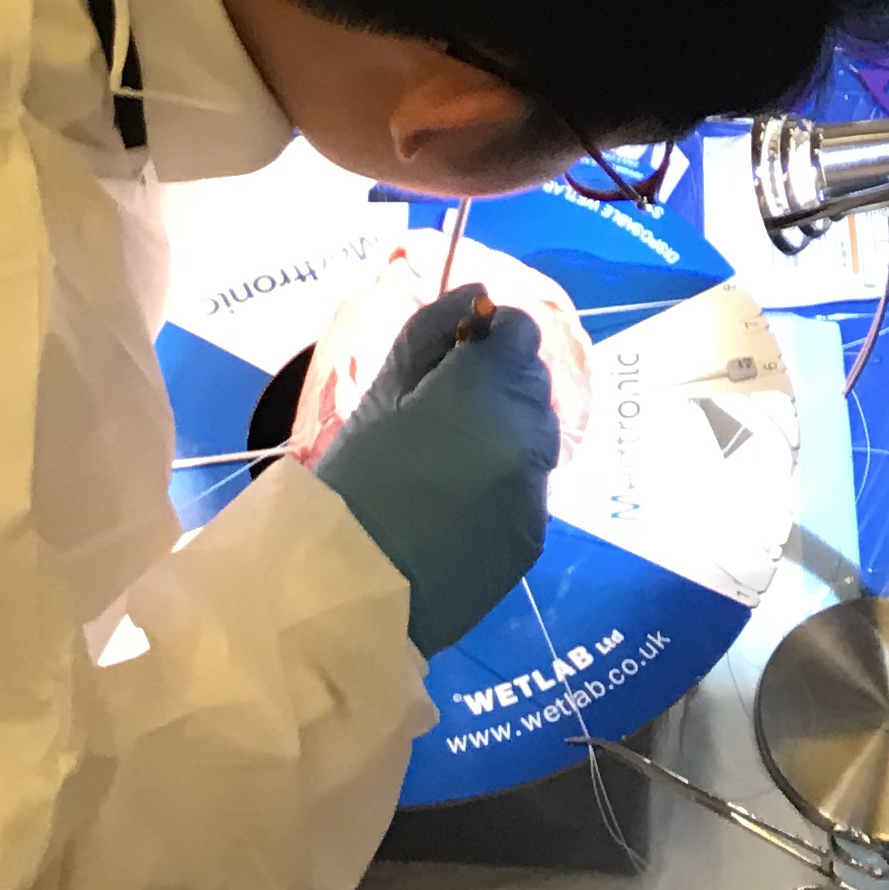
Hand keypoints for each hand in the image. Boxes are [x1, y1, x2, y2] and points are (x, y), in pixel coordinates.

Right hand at [314, 285, 560, 656]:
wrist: (349, 592)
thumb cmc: (352, 484)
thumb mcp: (380, 394)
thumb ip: (431, 334)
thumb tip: (475, 297)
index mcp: (485, 392)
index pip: (519, 333)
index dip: (490, 335)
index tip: (459, 351)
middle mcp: (526, 436)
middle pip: (534, 381)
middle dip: (501, 381)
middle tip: (449, 405)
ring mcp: (536, 490)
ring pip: (539, 434)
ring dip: (508, 430)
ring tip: (454, 456)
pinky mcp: (535, 536)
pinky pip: (532, 485)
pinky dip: (508, 479)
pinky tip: (461, 499)